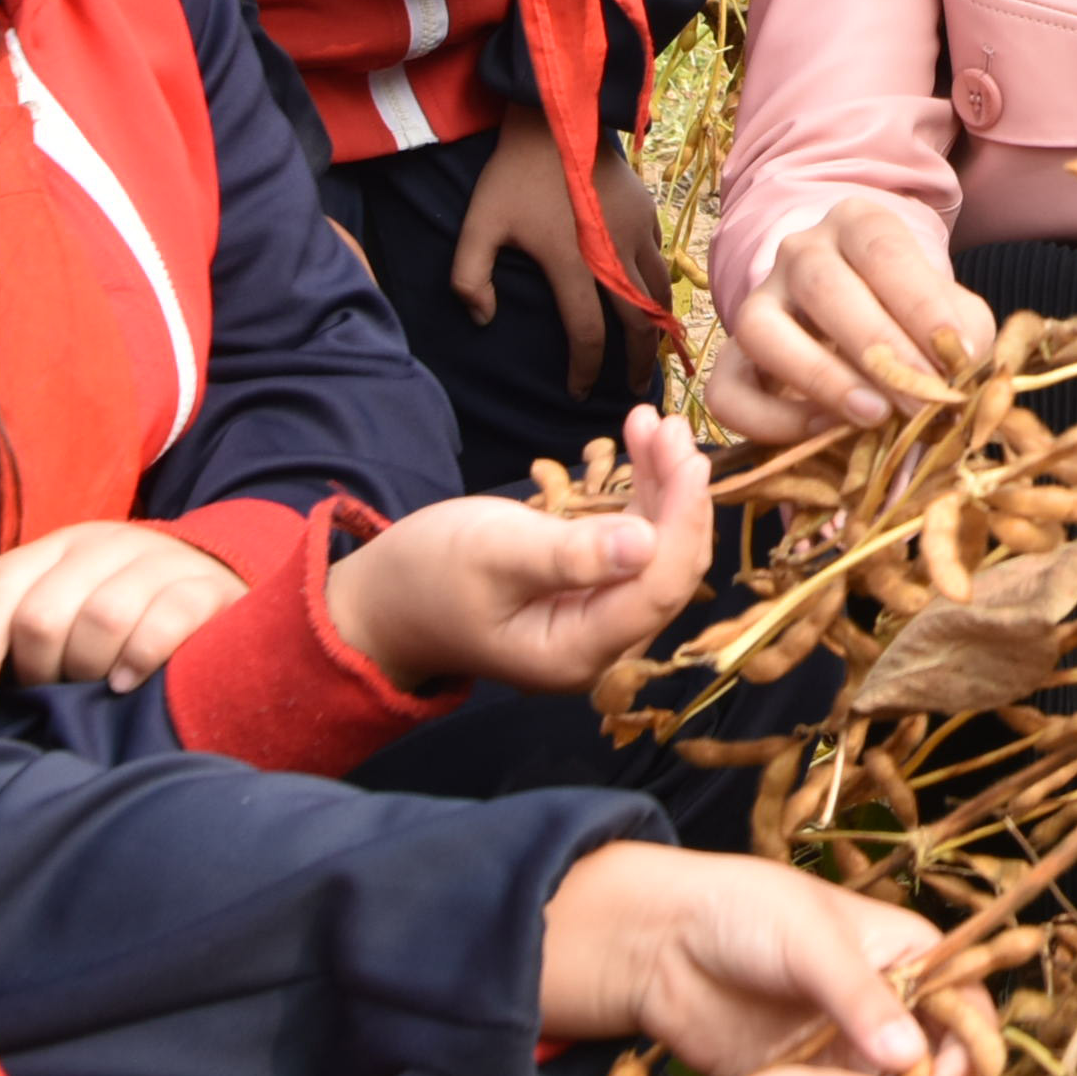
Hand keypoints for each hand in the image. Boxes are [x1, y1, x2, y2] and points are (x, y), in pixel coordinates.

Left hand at [0, 522, 246, 718]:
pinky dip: (139, 658)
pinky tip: (127, 684)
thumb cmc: (123, 604)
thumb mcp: (62, 601)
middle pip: (43, 614)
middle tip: (52, 695)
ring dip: (88, 669)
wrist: (216, 574)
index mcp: (57, 547)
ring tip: (94, 691)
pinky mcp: (205, 587)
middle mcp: (103, 545)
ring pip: (102, 618)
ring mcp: (158, 561)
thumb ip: (8, 625)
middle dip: (38, 671)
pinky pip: (164, 622)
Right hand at [328, 415, 714, 694]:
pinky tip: (640, 446)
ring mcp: (597, 619)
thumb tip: (646, 544)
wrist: (385, 598)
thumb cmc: (428, 575)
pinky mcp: (590, 591)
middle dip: (678, 497)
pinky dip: (640, 496)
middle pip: (667, 568)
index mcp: (578, 651)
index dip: (683, 523)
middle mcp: (601, 644)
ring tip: (654, 424)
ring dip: (662, 487)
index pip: (658, 588)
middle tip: (670, 427)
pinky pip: (631, 543)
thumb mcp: (493, 554)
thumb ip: (569, 555)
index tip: (691, 460)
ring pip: (655, 549)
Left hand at [449, 105, 669, 403]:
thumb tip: (483, 320)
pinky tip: (647, 294)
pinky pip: (659, 260)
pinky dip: (656, 286)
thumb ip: (468, 278)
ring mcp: (638, 233)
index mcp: (574, 264)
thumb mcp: (477, 226)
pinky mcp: (648, 213)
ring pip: (660, 294)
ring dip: (657, 326)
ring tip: (650, 348)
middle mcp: (615, 255)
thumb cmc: (512, 175)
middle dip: (638, 363)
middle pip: (640, 324)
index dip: (584, 370)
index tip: (577, 393)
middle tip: (634, 389)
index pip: (588, 334)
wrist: (557, 117)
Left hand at [537, 843, 1001, 1075]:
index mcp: (909, 955)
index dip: (969, 1044)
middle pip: (941, 1061)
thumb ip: (861, 997)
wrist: (659, 942)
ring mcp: (850, 1050)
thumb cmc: (744, 911)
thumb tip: (910, 1056)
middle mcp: (890, 1007)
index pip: (964, 1004)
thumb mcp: (810, 941)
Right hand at [713, 196, 988, 442]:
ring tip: (873, 416)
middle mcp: (800, 252)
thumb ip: (964, 336)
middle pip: (823, 284)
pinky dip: (770, 419)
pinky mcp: (731, 360)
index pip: (883, 248)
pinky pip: (727, 389)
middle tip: (920, 400)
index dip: (920, 302)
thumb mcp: (953, 313)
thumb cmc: (916, 318)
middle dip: (877, 347)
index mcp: (858, 225)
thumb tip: (962, 376)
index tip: (956, 354)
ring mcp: (758, 302)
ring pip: (759, 327)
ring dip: (820, 376)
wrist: (866, 330)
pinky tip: (822, 433)